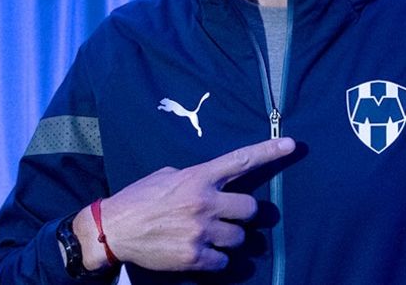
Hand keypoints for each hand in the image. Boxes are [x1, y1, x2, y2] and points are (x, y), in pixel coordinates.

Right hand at [73, 137, 295, 271]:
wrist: (113, 230)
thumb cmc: (139, 199)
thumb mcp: (167, 176)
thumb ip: (195, 177)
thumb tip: (213, 182)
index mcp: (199, 177)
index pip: (241, 160)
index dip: (269, 152)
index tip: (292, 144)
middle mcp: (205, 202)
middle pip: (251, 209)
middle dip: (243, 214)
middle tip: (228, 217)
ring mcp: (202, 231)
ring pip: (239, 238)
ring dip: (228, 239)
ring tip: (206, 236)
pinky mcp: (195, 257)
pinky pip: (223, 262)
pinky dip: (215, 260)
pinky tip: (199, 252)